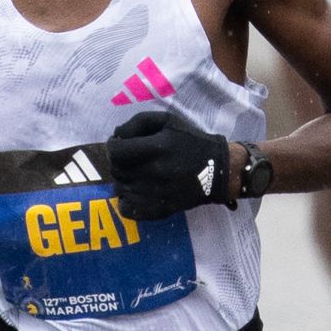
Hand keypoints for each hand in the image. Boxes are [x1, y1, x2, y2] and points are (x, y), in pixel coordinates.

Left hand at [110, 107, 232, 221]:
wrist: (217, 171)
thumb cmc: (191, 142)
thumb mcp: (167, 120)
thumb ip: (137, 123)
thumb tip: (116, 135)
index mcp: (156, 148)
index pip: (115, 152)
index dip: (113, 147)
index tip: (121, 145)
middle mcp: (154, 173)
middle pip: (116, 170)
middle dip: (119, 162)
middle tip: (132, 159)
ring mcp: (155, 194)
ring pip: (120, 189)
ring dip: (124, 180)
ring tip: (138, 174)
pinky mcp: (158, 210)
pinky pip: (127, 210)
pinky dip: (127, 201)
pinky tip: (138, 192)